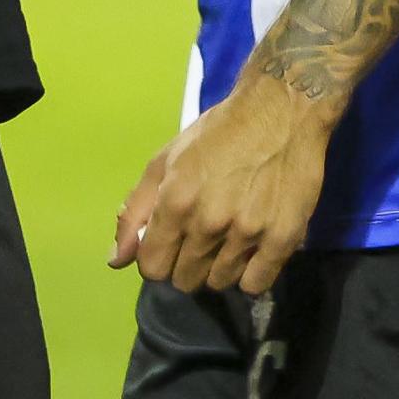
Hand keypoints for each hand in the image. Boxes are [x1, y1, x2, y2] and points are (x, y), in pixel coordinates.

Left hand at [109, 69, 336, 295]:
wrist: (280, 112)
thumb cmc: (218, 134)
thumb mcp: (166, 160)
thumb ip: (136, 210)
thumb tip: (116, 259)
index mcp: (175, 201)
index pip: (152, 267)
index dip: (156, 257)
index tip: (169, 243)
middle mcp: (208, 223)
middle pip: (184, 279)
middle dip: (185, 262)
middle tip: (200, 236)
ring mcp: (247, 234)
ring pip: (219, 283)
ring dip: (218, 267)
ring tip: (228, 237)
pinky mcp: (282, 241)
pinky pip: (255, 285)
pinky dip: (250, 272)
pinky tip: (251, 248)